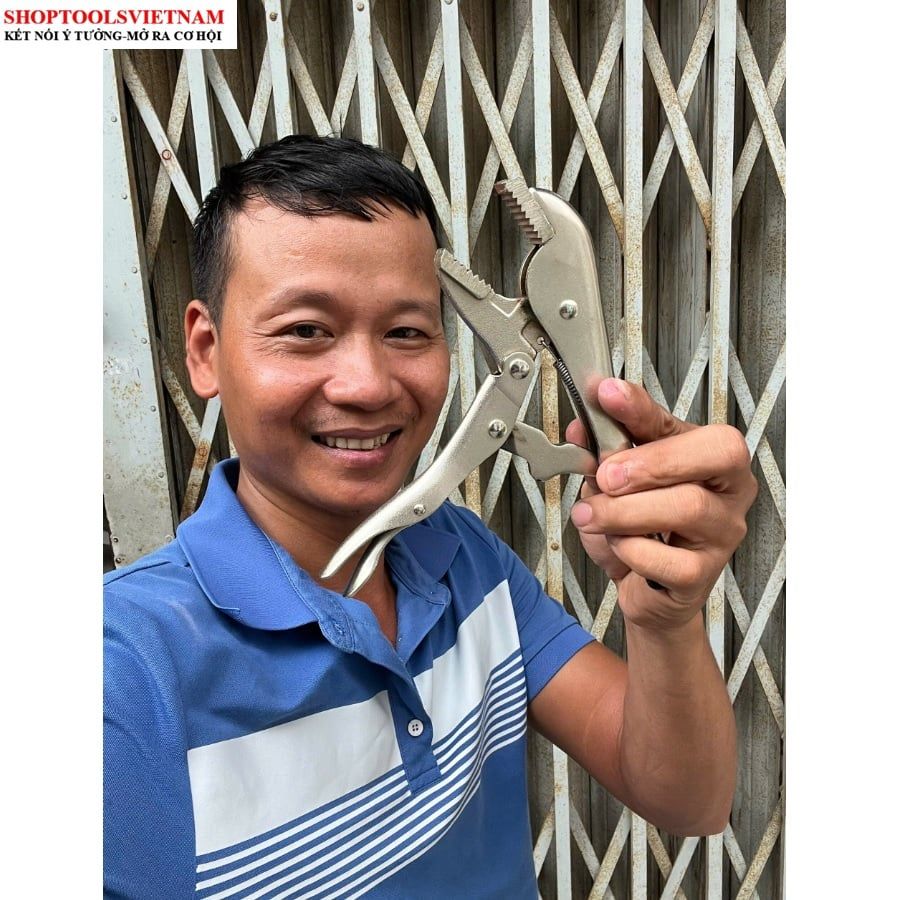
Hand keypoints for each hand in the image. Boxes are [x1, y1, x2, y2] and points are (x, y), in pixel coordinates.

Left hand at [566, 378, 757, 630]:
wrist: (645, 586)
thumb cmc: (641, 527)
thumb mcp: (616, 481)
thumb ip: (602, 450)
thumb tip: (581, 427)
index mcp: (707, 453)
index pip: (681, 420)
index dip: (642, 408)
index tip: (607, 395)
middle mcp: (728, 488)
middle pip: (715, 453)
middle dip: (652, 461)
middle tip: (606, 475)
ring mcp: (722, 532)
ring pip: (689, 506)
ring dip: (627, 510)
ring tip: (594, 515)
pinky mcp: (704, 573)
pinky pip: (670, 559)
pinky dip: (633, 551)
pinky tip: (621, 547)